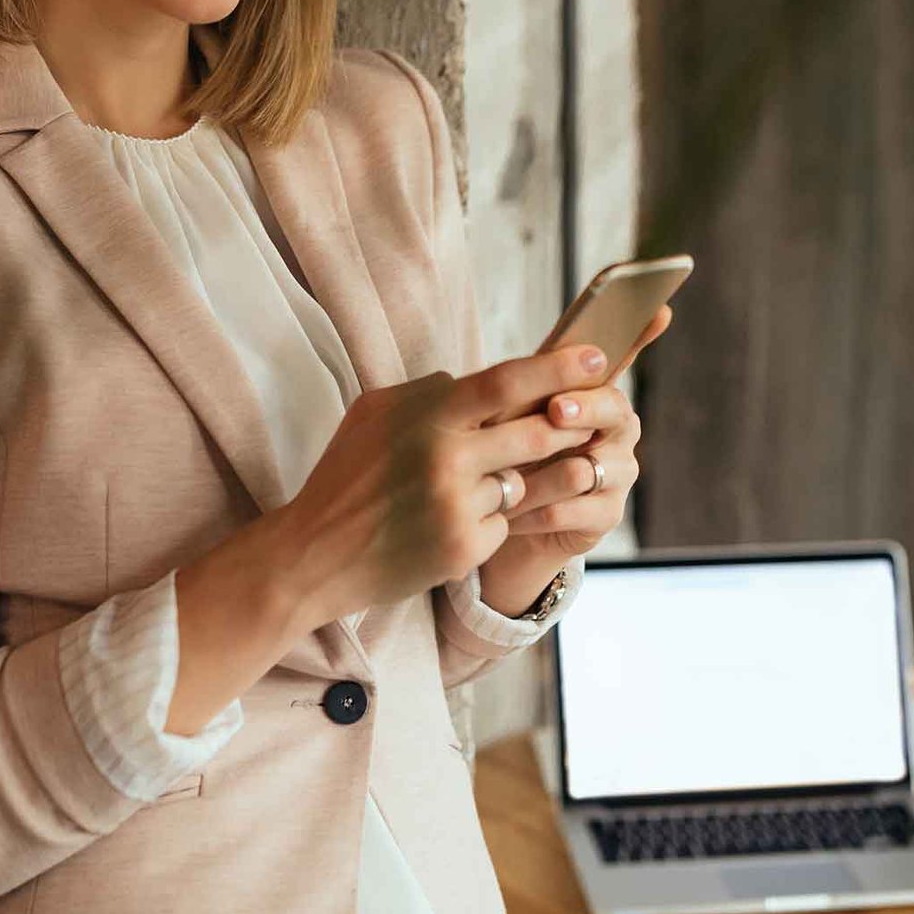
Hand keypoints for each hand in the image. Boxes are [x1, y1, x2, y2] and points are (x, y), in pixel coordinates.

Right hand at [269, 343, 628, 631]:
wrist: (315, 554)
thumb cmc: (344, 476)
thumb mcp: (374, 412)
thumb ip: (429, 392)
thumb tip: (476, 382)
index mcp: (427, 415)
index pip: (508, 382)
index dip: (559, 368)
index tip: (598, 359)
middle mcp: (448, 458)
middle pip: (537, 432)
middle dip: (566, 426)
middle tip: (584, 419)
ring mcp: (459, 506)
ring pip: (525, 481)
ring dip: (522, 478)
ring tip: (500, 475)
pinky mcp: (465, 548)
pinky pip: (506, 522)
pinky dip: (492, 517)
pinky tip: (454, 520)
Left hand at [485, 305, 671, 566]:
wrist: (498, 519)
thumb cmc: (505, 453)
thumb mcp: (505, 413)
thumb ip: (524, 385)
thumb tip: (531, 368)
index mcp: (595, 392)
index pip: (623, 354)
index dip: (641, 330)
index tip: (658, 309)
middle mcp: (616, 428)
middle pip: (612, 406)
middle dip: (583, 407)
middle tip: (555, 410)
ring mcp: (617, 472)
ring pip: (584, 466)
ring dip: (536, 474)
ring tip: (501, 479)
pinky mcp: (606, 515)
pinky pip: (571, 509)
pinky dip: (534, 510)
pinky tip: (509, 514)